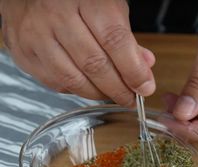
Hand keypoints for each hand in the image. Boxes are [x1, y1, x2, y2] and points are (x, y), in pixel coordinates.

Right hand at [0, 0, 155, 106]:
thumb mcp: (107, 7)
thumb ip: (125, 38)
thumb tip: (144, 65)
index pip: (114, 41)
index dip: (133, 70)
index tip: (144, 88)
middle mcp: (57, 16)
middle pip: (94, 65)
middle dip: (118, 89)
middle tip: (129, 98)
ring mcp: (37, 36)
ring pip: (74, 80)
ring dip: (98, 94)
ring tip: (111, 94)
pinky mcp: (25, 54)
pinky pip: (56, 83)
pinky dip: (77, 90)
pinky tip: (88, 86)